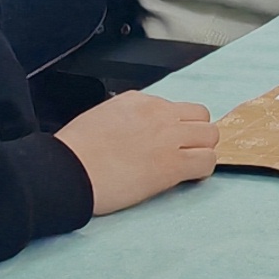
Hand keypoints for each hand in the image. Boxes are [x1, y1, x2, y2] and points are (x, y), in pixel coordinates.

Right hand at [56, 92, 216, 214]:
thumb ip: (125, 119)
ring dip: (203, 150)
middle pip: (201, 116)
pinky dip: (202, 170)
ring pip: (211, 136)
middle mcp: (159, 113)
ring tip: (187, 165)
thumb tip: (134, 131)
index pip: (174, 107)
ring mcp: (169, 137)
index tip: (168, 140)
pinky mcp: (173, 164)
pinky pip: (207, 162)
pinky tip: (188, 178)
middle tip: (184, 152)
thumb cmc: (74, 152)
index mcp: (138, 100)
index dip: (175, 126)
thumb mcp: (100, 117)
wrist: (68, 170)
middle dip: (196, 134)